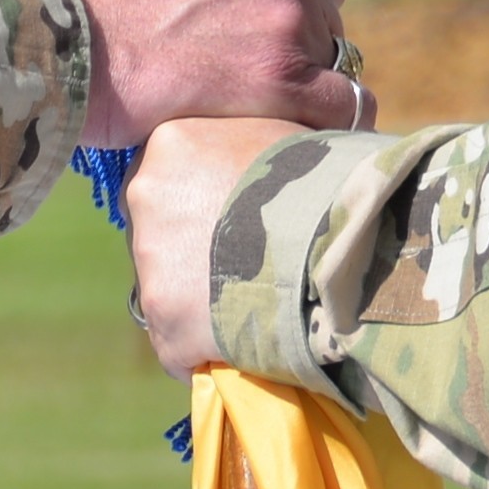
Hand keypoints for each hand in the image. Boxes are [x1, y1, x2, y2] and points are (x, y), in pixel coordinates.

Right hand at [58, 0, 358, 147]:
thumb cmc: (98, 3)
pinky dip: (327, 127)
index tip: (263, 43)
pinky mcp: (280, 76)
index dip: (294, 12)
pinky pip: (340, 107)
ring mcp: (287, 16)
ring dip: (299, 87)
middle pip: (328, 16)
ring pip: (332, 62)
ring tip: (246, 111)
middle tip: (246, 81)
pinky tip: (302, 141)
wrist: (61, 44)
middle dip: (299, 48)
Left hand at [130, 116, 303, 378]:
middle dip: (190, 254)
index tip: (231, 222)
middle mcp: (146, 193)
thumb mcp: (276, 136)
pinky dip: (205, 351)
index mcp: (171, 142)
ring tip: (254, 306)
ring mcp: (151, 260)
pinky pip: (179, 347)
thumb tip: (247, 169)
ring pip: (166, 292)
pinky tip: (245, 346)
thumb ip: (241, 150)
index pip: (165, 179)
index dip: (198, 205)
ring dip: (199, 303)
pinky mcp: (165, 319)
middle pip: (157, 234)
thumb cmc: (324, 177)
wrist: (342, 236)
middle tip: (243, 266)